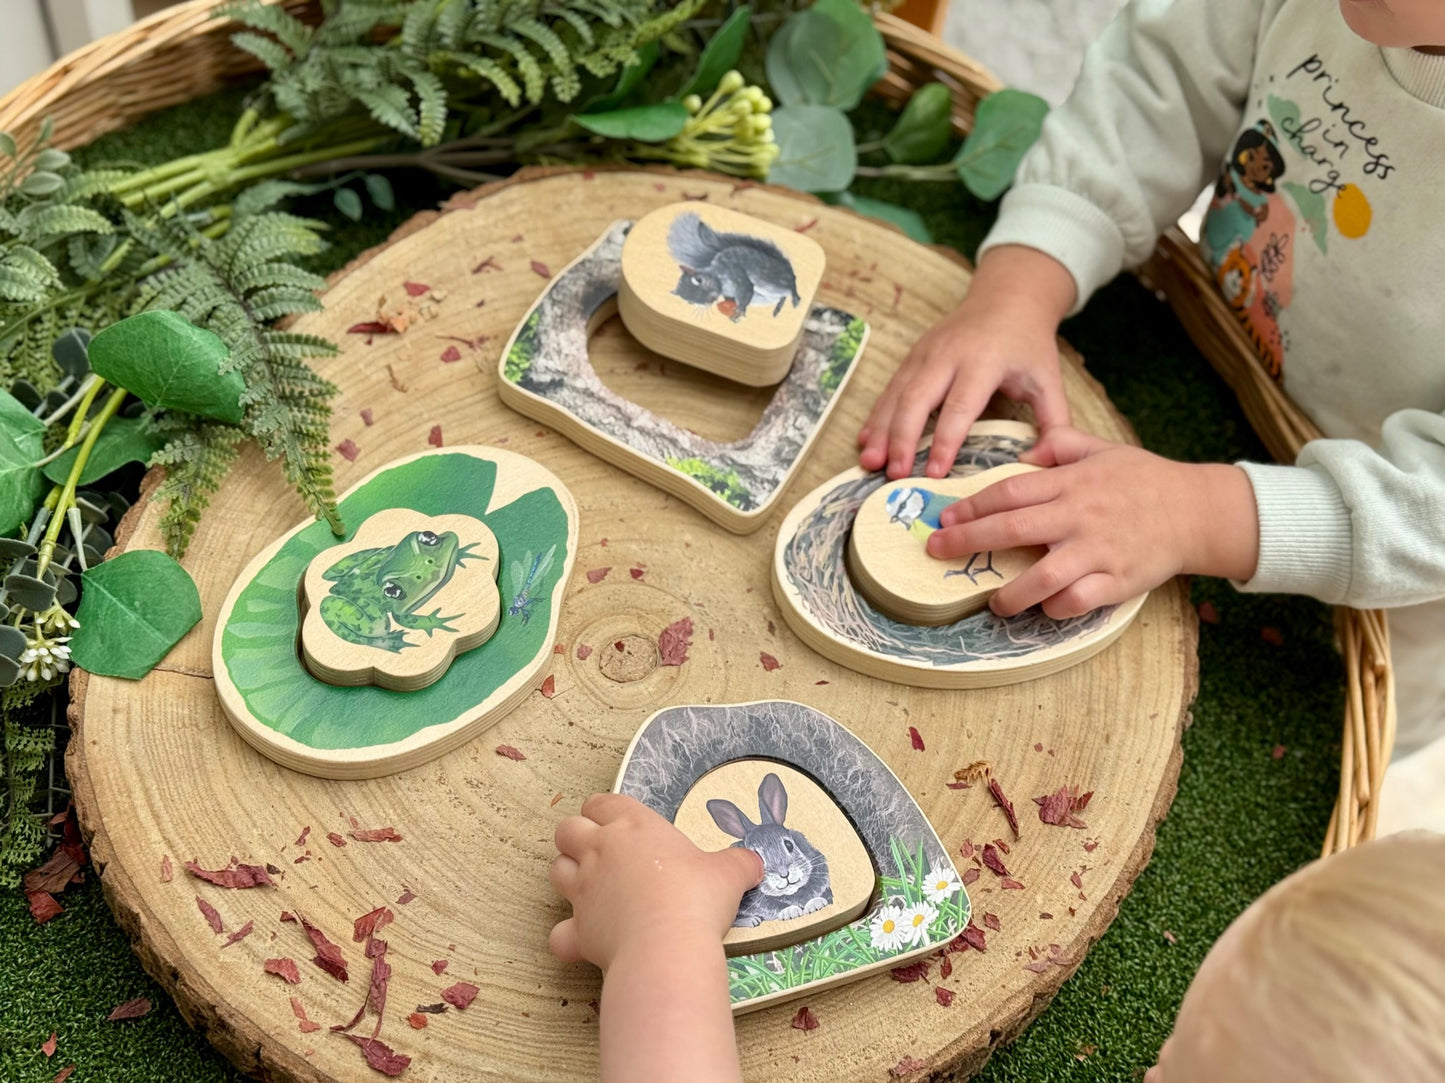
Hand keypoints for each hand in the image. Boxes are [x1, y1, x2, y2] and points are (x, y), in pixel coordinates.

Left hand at [549, 793, 762, 971]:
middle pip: (567, 830)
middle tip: (597, 851)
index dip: (604, 810)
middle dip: (575, 837)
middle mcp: (600, 852)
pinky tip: (582, 940)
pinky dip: (567, 936)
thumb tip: (755, 863)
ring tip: (588, 888)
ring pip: (556, 871)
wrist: (667, 946)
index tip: (616, 822)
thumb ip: (739, 863)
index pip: (601, 802)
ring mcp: (583, 891)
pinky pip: (558, 932)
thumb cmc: (696, 898)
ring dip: (567, 876)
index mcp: (632, 826)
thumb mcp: (729, 873)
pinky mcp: (577, 930)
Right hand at [858, 245, 1075, 479]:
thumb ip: (1054, 421)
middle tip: (894, 474)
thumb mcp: (1049, 379)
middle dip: (903, 438)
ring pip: (897, 394)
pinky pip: (890, 388)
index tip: (935, 473)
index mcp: (984, 361)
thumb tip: (1049, 464)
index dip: (946, 440)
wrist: (1008, 298)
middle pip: (918, 399)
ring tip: (870, 463)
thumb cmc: (1028, 345)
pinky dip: (876, 415)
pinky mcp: (913, 356)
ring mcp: (926, 353)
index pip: (960, 406)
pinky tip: (866, 440)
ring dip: (881, 430)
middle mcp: (949, 355)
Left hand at [928, 427, 1258, 617]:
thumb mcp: (1102, 449)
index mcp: (1072, 483)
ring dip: (1010, 592)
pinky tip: (1044, 607)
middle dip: (967, 541)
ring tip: (993, 601)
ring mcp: (1098, 550)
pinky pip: (1077, 600)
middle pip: (1013, 528)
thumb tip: (1022, 453)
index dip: (972, 504)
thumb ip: (1060, 445)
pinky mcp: (1117, 581)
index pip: (1010, 491)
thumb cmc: (1143, 480)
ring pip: (1043, 577)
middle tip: (936, 550)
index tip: (945, 516)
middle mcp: (1080, 516)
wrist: (1197, 511)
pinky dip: (1056, 607)